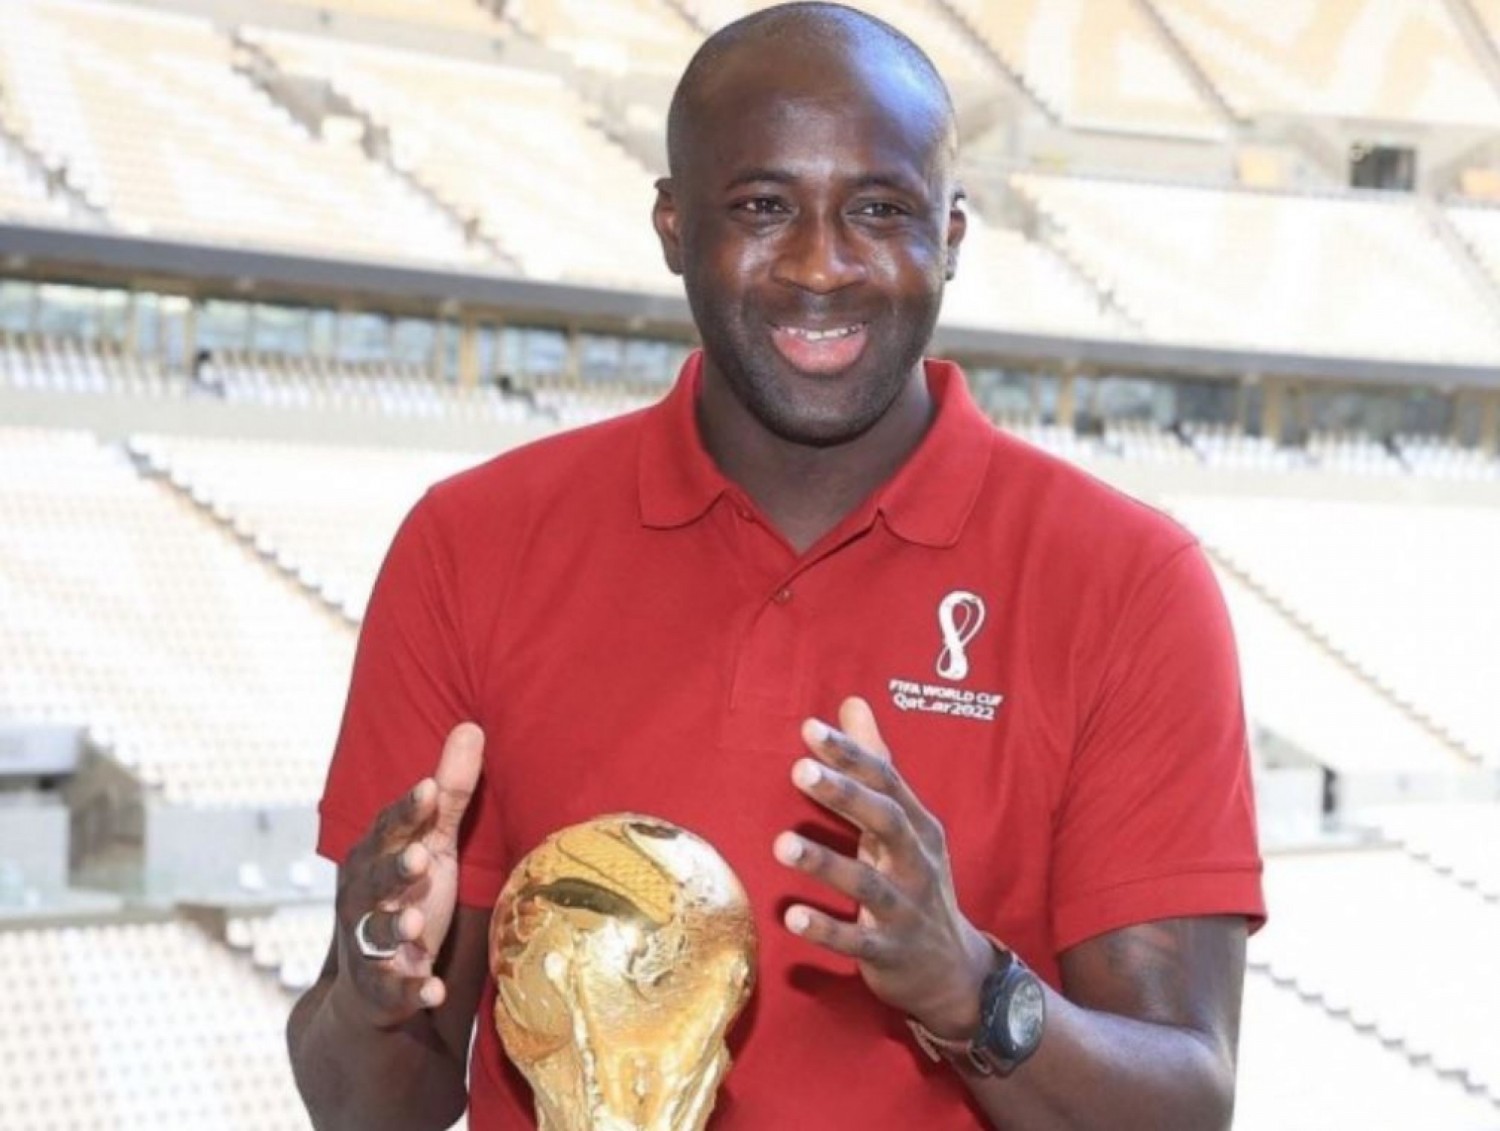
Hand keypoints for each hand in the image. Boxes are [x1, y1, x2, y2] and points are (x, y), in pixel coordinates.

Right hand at [332, 722, 483, 1028]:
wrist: (370, 987)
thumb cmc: (409, 896)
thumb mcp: (434, 846)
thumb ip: (451, 797)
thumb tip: (472, 726)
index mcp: (373, 857)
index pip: (387, 829)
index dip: (407, 811)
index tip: (429, 788)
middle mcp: (362, 898)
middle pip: (371, 878)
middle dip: (393, 868)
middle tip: (419, 857)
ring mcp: (369, 945)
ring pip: (374, 933)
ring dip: (392, 926)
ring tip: (413, 922)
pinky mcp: (380, 990)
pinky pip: (392, 991)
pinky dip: (409, 991)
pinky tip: (432, 990)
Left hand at [775, 697, 994, 1036]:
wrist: (953, 970)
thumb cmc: (915, 882)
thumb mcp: (904, 823)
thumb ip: (875, 765)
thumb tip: (851, 703)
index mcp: (918, 827)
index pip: (886, 781)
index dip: (851, 755)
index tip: (810, 730)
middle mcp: (917, 863)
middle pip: (885, 821)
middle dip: (845, 795)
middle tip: (800, 769)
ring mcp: (906, 911)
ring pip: (868, 885)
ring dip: (826, 863)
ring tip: (781, 844)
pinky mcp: (890, 953)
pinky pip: (857, 942)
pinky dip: (827, 930)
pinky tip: (791, 917)